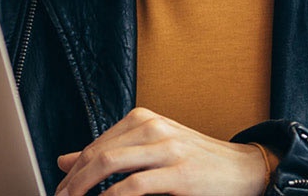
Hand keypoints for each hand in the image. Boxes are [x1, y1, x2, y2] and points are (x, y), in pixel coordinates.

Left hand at [54, 108, 269, 195]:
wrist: (246, 169)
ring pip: (109, 164)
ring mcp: (167, 148)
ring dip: (84, 187)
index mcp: (143, 119)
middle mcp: (153, 127)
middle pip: (98, 153)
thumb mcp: (150, 150)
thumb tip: (64, 161)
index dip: (73, 170)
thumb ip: (110, 153)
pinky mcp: (180, 173)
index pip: (96, 145)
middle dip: (73, 180)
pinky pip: (134, 186)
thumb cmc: (197, 161)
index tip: (61, 188)